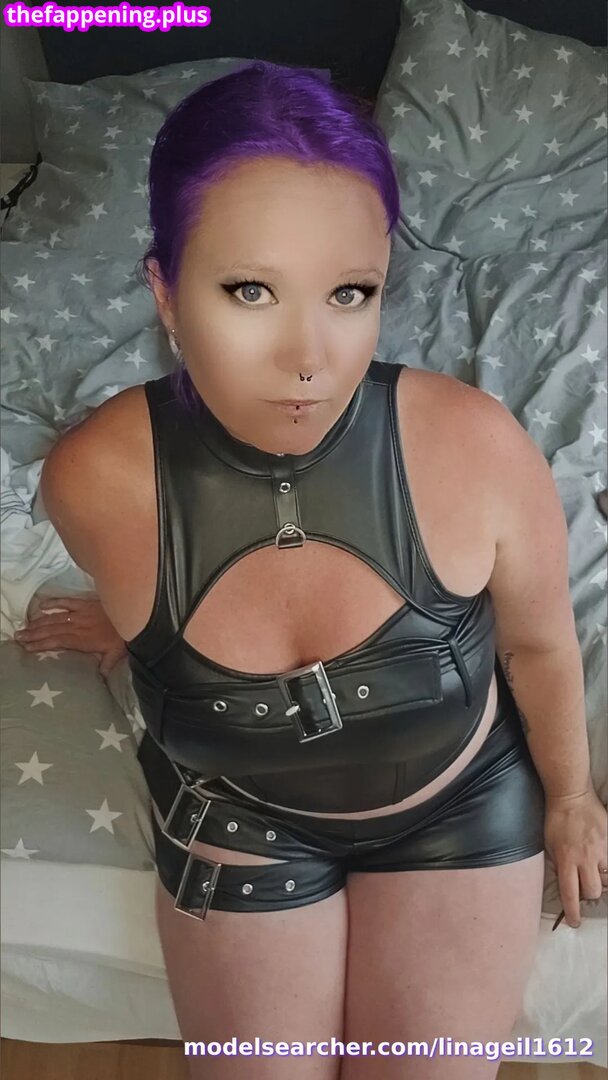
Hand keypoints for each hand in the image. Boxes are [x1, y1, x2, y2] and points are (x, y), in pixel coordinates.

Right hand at [14, 596, 126, 677]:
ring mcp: (81, 613)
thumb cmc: (126, 636)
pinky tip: (41, 605)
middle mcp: (78, 626)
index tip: (27, 647)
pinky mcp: (86, 603)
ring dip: (39, 622)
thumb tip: (99, 681)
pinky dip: (53, 602)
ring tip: (25, 627)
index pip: (57, 641)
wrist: (135, 614)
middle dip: (34, 634)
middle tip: (19, 637)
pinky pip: (66, 601)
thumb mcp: (116, 655)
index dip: (41, 644)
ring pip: (55, 617)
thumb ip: (105, 667)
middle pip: (51, 630)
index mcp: (83, 640)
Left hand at [544, 786, 607, 928]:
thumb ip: (555, 864)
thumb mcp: (548, 844)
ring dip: (599, 881)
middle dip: (588, 895)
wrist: (571, 795)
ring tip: (592, 872)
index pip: (570, 895)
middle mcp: (584, 858)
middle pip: (592, 892)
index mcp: (565, 860)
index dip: (573, 913)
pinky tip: (601, 863)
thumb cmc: (556, 819)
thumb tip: (562, 881)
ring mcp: (600, 850)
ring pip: (606, 880)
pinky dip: (607, 867)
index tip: (575, 923)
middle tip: (583, 889)